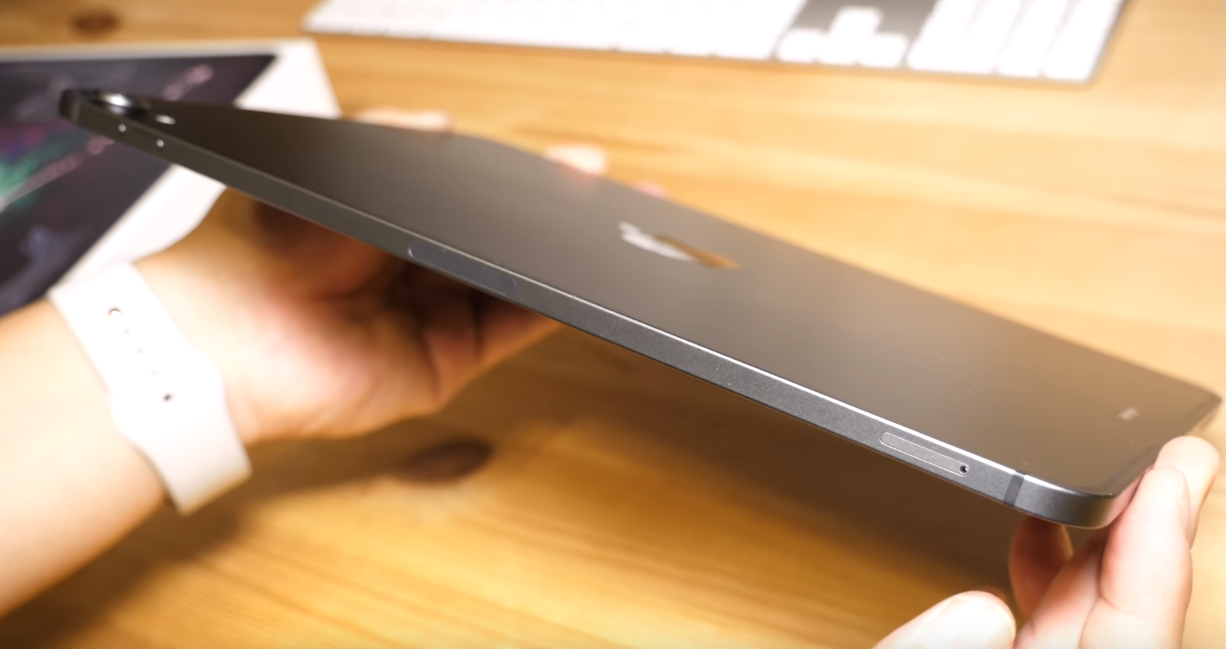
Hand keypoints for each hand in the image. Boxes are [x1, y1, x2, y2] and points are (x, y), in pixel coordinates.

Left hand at [138, 110, 612, 444]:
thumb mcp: (325, 170)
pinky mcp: (445, 361)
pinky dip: (545, 309)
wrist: (230, 335)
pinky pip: (507, 331)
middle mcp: (417, 272)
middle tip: (599, 196)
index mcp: (390, 227)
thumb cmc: (259, 251)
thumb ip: (384, 143)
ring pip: (513, 288)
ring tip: (605, 236)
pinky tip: (573, 282)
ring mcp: (433, 318)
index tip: (564, 168)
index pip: (473, 204)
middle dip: (553, 225)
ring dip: (560, 265)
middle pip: (501, 246)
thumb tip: (441, 126)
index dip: (520, 188)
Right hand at [874, 435, 1219, 647]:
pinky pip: (1053, 617)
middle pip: (1126, 604)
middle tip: (1175, 448)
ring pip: (1092, 606)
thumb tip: (983, 608)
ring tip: (1121, 472)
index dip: (1159, 548)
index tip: (1172, 473)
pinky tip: (1038, 529)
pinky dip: (1052, 568)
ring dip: (1104, 538)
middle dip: (1149, 519)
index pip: (1134, 631)